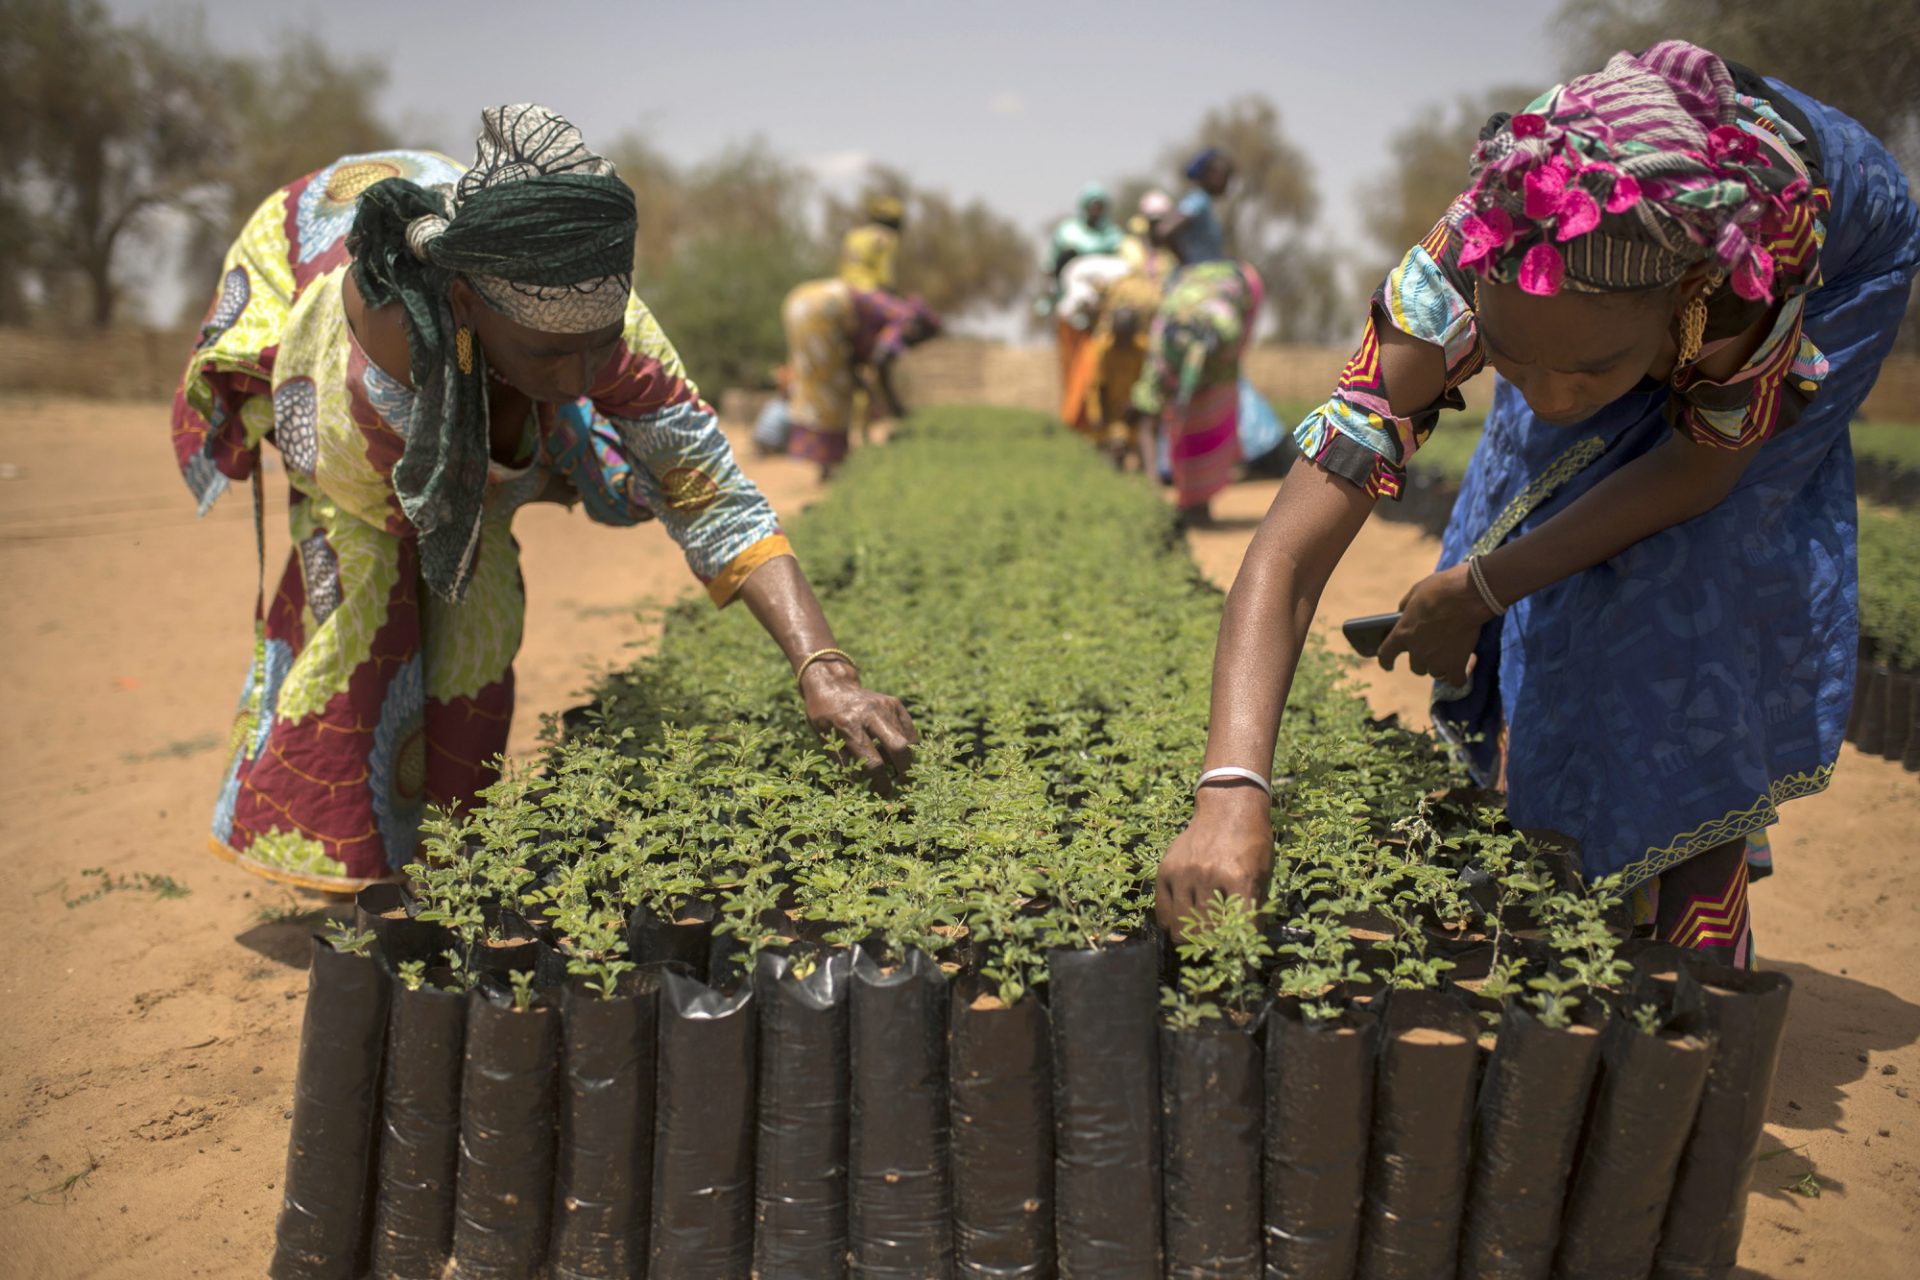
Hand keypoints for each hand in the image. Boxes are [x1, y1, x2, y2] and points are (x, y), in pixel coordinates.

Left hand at [799, 660, 918, 794]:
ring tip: (898, 770)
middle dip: (905, 772)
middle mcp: (869, 714)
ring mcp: (885, 706)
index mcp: (848, 726)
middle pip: (898, 747)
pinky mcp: (895, 703)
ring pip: (907, 740)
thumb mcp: (825, 740)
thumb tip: (865, 788)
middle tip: (903, 785)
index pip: (872, 762)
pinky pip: (909, 731)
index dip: (881, 783)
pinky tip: (899, 754)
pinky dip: (909, 746)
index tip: (884, 793)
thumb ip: (845, 763)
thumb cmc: (824, 718)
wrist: (831, 685)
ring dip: (906, 760)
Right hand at [1155, 784, 1274, 941]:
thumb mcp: (1262, 874)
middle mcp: (1209, 876)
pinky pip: (1162, 911)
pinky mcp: (1166, 870)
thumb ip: (1253, 908)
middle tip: (1217, 952)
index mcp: (1240, 878)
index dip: (1239, 951)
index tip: (1239, 964)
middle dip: (1212, 948)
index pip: (1238, 928)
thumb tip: (1246, 944)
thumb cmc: (1252, 843)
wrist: (1228, 808)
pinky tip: (1183, 924)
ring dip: (1191, 939)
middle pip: (1204, 933)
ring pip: (1180, 927)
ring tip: (1199, 940)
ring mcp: (1184, 873)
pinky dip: (1172, 924)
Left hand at [1376, 562, 1492, 685]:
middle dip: (1423, 660)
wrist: (1466, 595)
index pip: (1386, 654)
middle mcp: (1417, 651)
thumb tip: (1403, 612)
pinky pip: (1456, 680)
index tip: (1388, 666)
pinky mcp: (1457, 664)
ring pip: (1435, 673)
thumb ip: (1406, 607)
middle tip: (1434, 649)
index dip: (1386, 661)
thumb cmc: (1440, 589)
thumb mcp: (1415, 592)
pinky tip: (1465, 667)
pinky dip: (1460, 675)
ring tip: (1451, 654)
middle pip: (1416, 667)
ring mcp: (1436, 660)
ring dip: (1441, 666)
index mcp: (1402, 633)